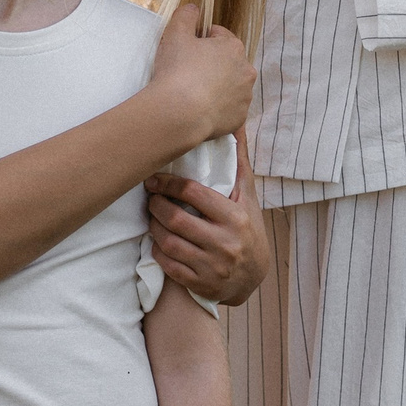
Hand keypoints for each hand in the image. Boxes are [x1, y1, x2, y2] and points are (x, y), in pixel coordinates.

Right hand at [147, 5, 253, 141]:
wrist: (179, 114)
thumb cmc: (178, 71)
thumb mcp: (175, 34)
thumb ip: (185, 15)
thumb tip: (193, 9)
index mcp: (233, 48)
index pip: (219, 35)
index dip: (201, 39)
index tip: (188, 49)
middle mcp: (246, 71)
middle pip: (227, 62)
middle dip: (212, 64)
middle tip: (189, 71)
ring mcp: (244, 97)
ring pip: (230, 86)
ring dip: (217, 86)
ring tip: (194, 93)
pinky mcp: (239, 118)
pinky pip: (229, 109)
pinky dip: (218, 108)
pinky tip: (200, 108)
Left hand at [149, 163, 270, 306]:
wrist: (255, 276)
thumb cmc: (248, 226)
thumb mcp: (248, 196)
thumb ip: (240, 161)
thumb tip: (235, 122)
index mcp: (235, 217)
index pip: (194, 193)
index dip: (169, 183)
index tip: (155, 179)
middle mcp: (225, 243)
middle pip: (177, 219)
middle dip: (157, 206)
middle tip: (150, 198)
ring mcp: (212, 266)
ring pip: (170, 243)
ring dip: (154, 227)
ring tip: (151, 217)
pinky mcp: (201, 284)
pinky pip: (169, 267)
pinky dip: (158, 252)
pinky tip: (157, 241)